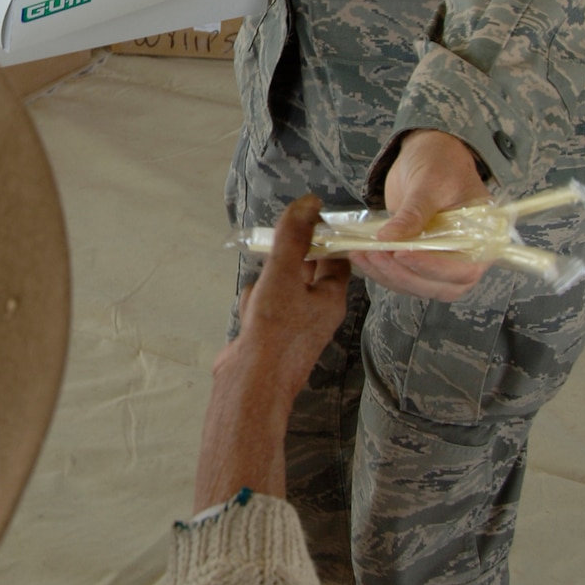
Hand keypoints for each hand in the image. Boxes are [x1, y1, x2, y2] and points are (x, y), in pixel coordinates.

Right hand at [193, 195, 348, 507]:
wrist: (251, 381)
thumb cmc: (274, 331)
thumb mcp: (284, 274)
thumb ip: (294, 238)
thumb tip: (310, 202)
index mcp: (331, 299)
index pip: (336, 258)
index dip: (321, 237)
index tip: (301, 221)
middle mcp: (317, 313)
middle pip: (304, 271)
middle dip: (285, 260)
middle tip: (273, 249)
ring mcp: (294, 326)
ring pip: (280, 288)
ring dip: (265, 283)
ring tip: (259, 294)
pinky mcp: (271, 336)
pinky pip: (264, 307)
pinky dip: (254, 304)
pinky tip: (249, 313)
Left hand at [354, 129, 490, 301]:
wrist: (429, 156)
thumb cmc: (441, 164)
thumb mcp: (429, 183)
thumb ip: (413, 212)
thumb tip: (389, 236)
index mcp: (481, 239)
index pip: (463, 269)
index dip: (433, 268)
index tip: (402, 254)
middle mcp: (465, 257)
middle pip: (439, 286)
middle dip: (404, 274)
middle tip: (377, 255)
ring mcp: (441, 261)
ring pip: (417, 285)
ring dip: (388, 275)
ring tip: (363, 255)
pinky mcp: (418, 260)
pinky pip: (402, 275)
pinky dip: (380, 271)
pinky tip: (360, 256)